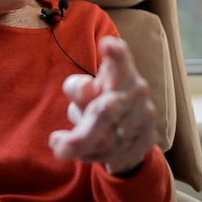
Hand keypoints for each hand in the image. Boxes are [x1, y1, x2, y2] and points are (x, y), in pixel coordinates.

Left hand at [48, 36, 158, 174]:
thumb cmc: (103, 98)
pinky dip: (90, 155)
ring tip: (59, 146)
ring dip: (80, 146)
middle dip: (81, 135)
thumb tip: (85, 88)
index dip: (115, 54)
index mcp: (120, 72)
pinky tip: (75, 152)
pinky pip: (112, 154)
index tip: (107, 45)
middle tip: (57, 146)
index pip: (120, 59)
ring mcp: (142, 118)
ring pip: (107, 140)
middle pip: (105, 112)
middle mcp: (135, 92)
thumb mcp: (88, 90)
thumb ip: (80, 89)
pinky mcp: (144, 141)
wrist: (133, 129)